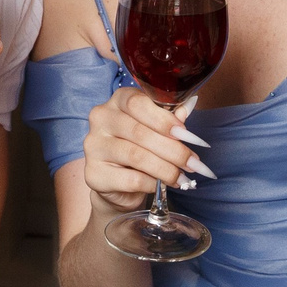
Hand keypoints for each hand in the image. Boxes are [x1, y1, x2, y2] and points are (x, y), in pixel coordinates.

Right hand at [82, 86, 205, 212]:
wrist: (119, 184)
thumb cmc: (140, 148)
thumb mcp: (157, 129)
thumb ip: (170, 118)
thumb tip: (186, 108)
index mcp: (117, 101)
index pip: (137, 103)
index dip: (164, 119)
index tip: (185, 134)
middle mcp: (100, 119)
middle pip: (139, 132)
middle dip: (173, 150)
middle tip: (193, 163)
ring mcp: (93, 146)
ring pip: (136, 156)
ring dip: (166, 169)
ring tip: (183, 177)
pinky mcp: (93, 174)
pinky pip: (131, 179)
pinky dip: (152, 183)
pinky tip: (163, 186)